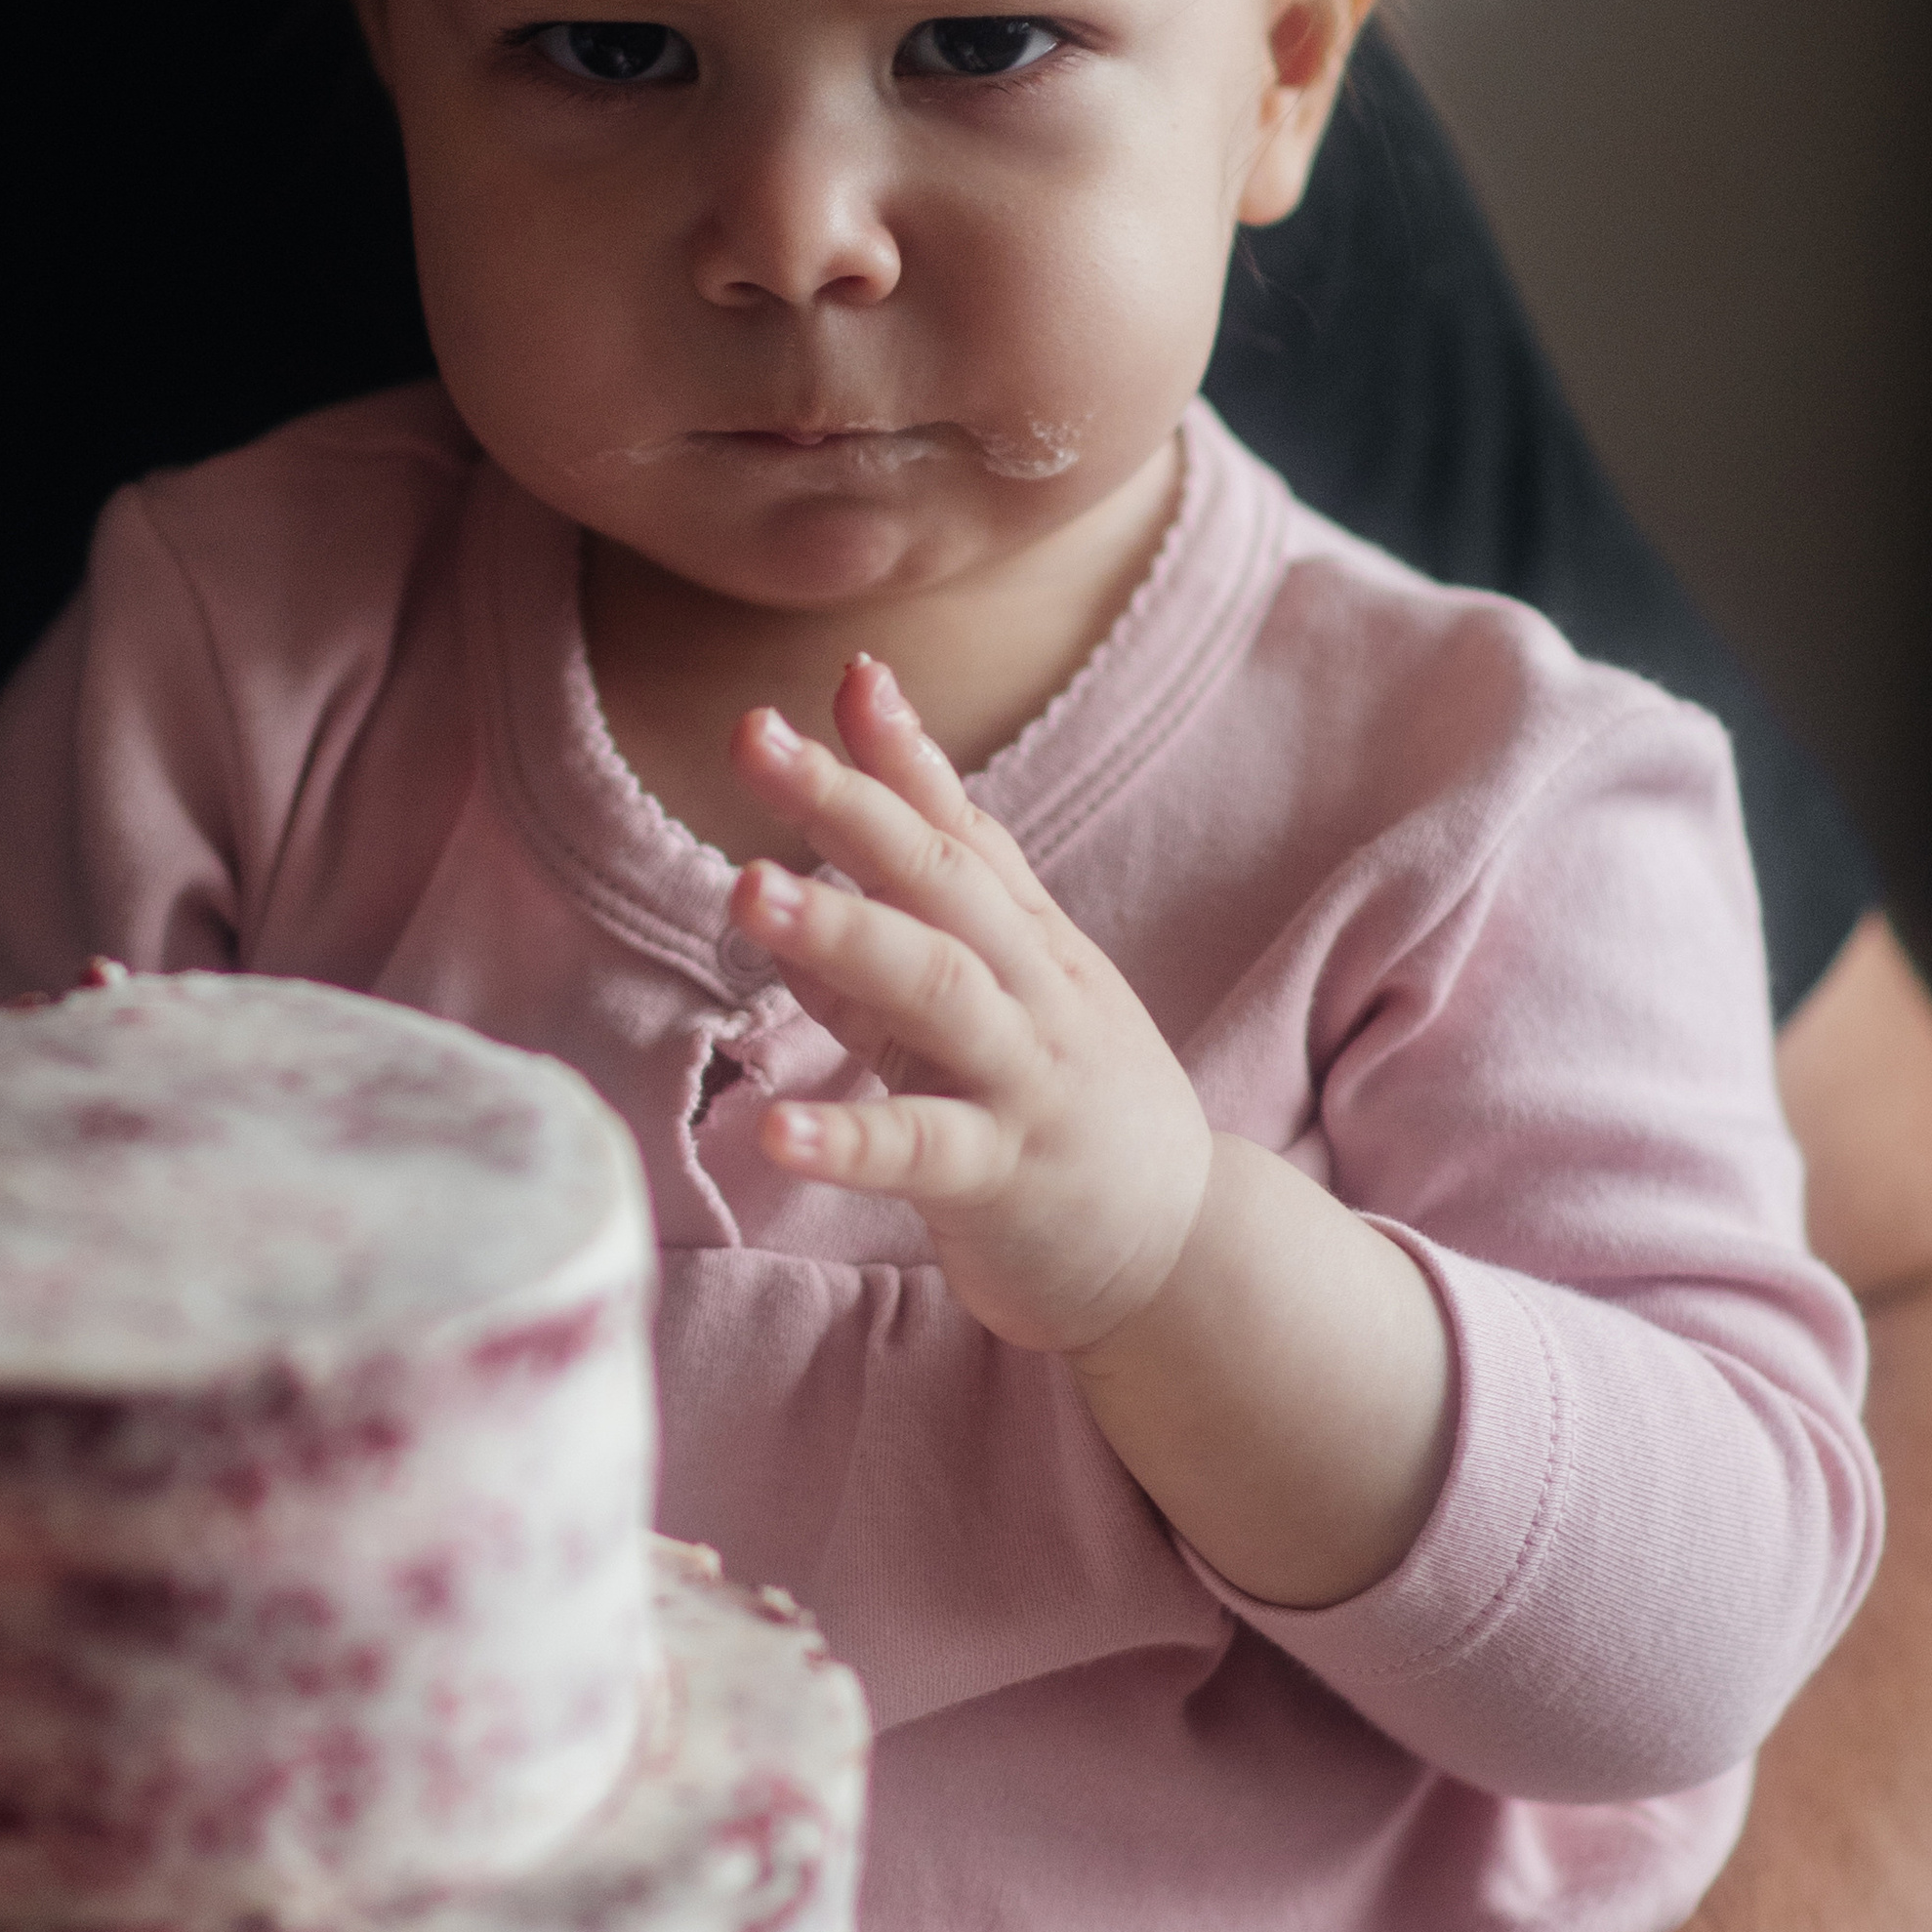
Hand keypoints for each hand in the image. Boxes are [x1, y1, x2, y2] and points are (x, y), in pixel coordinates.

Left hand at [727, 657, 1212, 1353]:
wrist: (1184, 1255)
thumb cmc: (1066, 1117)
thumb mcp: (1001, 1007)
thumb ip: (902, 938)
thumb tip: (788, 868)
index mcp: (1028, 944)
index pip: (959, 831)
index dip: (901, 754)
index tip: (845, 676)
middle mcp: (1032, 991)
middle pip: (940, 880)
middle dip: (848, 803)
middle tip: (755, 739)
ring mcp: (1024, 1080)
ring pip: (936, 989)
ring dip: (840, 930)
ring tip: (746, 889)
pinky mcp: (1005, 1178)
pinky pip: (924, 1152)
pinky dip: (849, 1139)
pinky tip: (775, 1129)